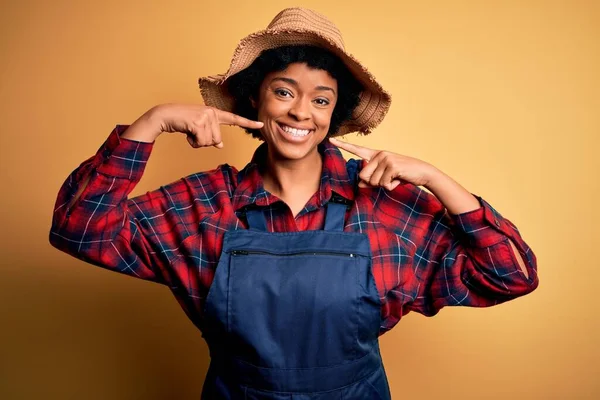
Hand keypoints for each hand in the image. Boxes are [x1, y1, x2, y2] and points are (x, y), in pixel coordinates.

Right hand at [122, 103, 263, 146]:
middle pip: (217, 139)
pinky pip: (201, 142)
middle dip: (204, 141)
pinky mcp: (198, 122)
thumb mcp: (199, 129)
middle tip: (193, 131)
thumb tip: (220, 145)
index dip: (248, 123)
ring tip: (189, 131)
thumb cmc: (182, 123)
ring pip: (210, 142)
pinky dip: (193, 142)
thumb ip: (211, 135)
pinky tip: (186, 132)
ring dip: (197, 142)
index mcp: (214, 113)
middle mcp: (212, 112)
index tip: (261, 124)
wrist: (165, 115)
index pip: (234, 118)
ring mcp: (205, 116)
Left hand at [329, 137, 437, 189]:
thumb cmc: (401, 175)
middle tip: (387, 179)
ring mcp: (386, 158)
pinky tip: (398, 180)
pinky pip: (383, 183)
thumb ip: (370, 181)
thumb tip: (360, 184)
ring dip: (383, 185)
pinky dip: (391, 186)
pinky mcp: (392, 165)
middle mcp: (379, 154)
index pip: (356, 149)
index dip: (342, 145)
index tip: (330, 139)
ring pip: (373, 181)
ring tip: (394, 178)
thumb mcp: (384, 178)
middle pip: (363, 176)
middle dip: (373, 183)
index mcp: (376, 155)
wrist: (422, 173)